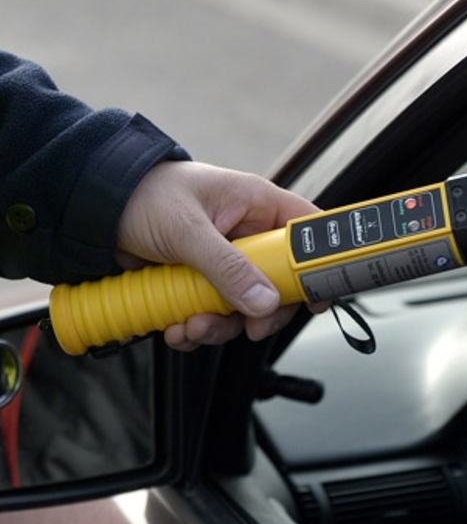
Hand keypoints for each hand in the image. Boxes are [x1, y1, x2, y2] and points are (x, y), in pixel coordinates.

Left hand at [115, 160, 326, 350]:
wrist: (91, 208)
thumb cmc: (143, 195)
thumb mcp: (188, 230)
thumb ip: (228, 267)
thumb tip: (264, 302)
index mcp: (257, 205)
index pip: (306, 234)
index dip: (317, 266)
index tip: (314, 300)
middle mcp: (247, 234)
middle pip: (278, 283)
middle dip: (260, 312)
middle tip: (249, 329)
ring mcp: (225, 261)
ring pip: (244, 305)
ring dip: (219, 325)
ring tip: (190, 327)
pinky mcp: (200, 281)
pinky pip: (213, 313)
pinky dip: (196, 327)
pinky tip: (175, 326)